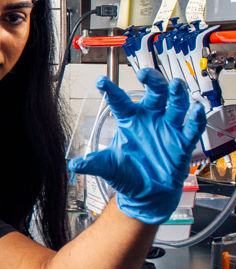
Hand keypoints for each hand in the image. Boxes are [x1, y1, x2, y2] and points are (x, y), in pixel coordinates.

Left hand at [68, 68, 205, 223]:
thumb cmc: (128, 174)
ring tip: (175, 85)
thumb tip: (73, 164)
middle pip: (155, 93)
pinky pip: (192, 127)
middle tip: (145, 73)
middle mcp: (150, 118)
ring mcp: (168, 128)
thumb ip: (92, 163)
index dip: (110, 90)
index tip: (99, 81)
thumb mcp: (107, 166)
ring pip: (176, 104)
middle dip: (152, 80)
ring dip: (177, 93)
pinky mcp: (183, 142)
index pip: (119, 100)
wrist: (147, 194)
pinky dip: (195, 118)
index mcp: (129, 119)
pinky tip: (195, 110)